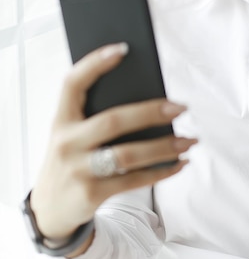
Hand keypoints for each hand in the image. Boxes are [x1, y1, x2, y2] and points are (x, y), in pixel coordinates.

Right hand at [30, 43, 195, 248]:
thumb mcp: (72, 135)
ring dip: (165, 147)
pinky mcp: (92, 194)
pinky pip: (134, 180)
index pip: (73, 83)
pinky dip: (161, 172)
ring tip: (189, 140)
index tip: (123, 48)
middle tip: (181, 107)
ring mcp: (78, 170)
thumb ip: (95, 118)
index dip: (95, 63)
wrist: (49, 210)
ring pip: (129, 155)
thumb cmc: (71, 160)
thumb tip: (150, 101)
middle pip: (113, 121)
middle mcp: (67, 143)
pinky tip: (179, 163)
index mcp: (61, 120)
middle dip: (151, 112)